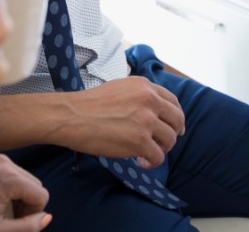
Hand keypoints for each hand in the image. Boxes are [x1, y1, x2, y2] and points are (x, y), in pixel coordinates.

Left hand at [0, 145, 50, 231]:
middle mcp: (3, 160)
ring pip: (14, 171)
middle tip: (6, 217)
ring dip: (11, 188)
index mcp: (11, 178)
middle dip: (24, 200)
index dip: (34, 213)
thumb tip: (47, 218)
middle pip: (30, 181)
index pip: (41, 194)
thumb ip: (28, 228)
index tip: (17, 223)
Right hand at [54, 76, 184, 168]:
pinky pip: (158, 157)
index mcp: (144, 86)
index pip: (172, 101)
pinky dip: (151, 163)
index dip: (176, 116)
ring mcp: (146, 121)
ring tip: (146, 153)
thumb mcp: (120, 88)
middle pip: (177, 120)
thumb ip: (139, 96)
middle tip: (164, 144)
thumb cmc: (90, 104)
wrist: (72, 116)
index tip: (174, 127)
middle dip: (173, 134)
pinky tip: (139, 162)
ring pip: (170, 140)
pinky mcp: (140, 141)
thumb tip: (153, 111)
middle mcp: (149, 100)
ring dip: (161, 149)